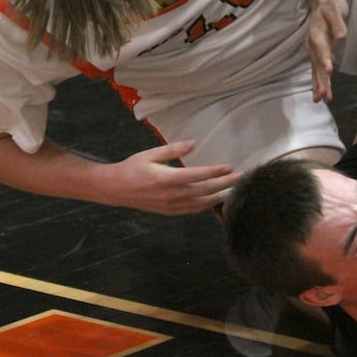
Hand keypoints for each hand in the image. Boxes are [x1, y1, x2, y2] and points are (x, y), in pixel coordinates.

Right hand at [101, 141, 241, 214]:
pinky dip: (207, 206)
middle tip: (241, 177)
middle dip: (225, 184)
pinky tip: (216, 200)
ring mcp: (171, 206)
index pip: (197, 176)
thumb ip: (173, 149)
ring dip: (219, 196)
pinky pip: (193, 210)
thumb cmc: (132, 168)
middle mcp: (171, 195)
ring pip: (201, 203)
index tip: (230, 166)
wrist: (114, 190)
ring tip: (235, 189)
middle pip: (204, 191)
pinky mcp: (169, 212)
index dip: (215, 172)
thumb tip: (193, 143)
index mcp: (166, 179)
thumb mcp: (150, 154)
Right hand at [306, 0, 348, 102]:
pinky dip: (320, 82)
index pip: (321, 48)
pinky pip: (317, 70)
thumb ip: (338, 23)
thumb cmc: (330, 6)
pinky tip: (323, 95)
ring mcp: (314, 50)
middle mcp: (312, 44)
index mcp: (316, 33)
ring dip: (319, 85)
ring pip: (315, 70)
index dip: (324, 60)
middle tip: (323, 95)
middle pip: (316, 64)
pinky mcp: (318, 54)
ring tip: (321, 99)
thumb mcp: (335, 10)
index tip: (328, 71)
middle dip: (319, 80)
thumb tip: (342, 37)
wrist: (323, 2)